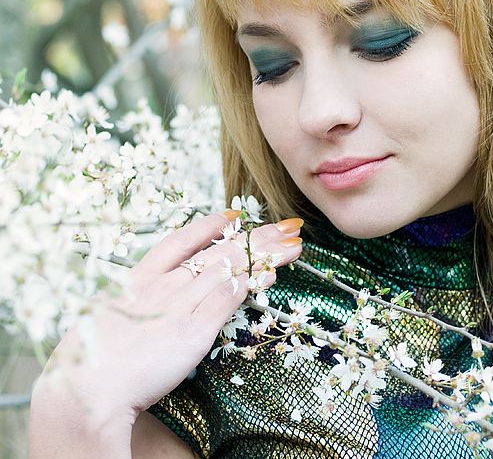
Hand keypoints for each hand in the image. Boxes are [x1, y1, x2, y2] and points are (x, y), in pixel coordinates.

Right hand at [33, 212, 303, 427]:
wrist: (90, 386)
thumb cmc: (94, 356)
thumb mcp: (112, 315)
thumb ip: (140, 300)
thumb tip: (161, 295)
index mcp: (142, 276)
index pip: (183, 239)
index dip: (212, 225)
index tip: (235, 216)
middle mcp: (167, 283)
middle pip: (221, 250)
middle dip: (259, 236)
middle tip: (286, 225)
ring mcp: (182, 303)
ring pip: (232, 269)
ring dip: (268, 255)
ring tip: (294, 244)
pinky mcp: (195, 329)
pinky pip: (230, 298)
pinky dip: (253, 284)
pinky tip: (273, 275)